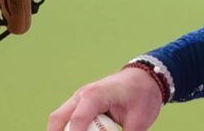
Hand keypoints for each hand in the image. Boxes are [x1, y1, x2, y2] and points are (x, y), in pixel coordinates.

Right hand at [48, 67, 163, 130]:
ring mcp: (79, 99)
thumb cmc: (142, 95)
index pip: (77, 120)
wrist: (145, 77)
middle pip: (58, 119)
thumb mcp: (139, 121)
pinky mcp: (81, 105)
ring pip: (59, 119)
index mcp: (95, 95)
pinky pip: (67, 120)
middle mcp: (82, 95)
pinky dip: (70, 130)